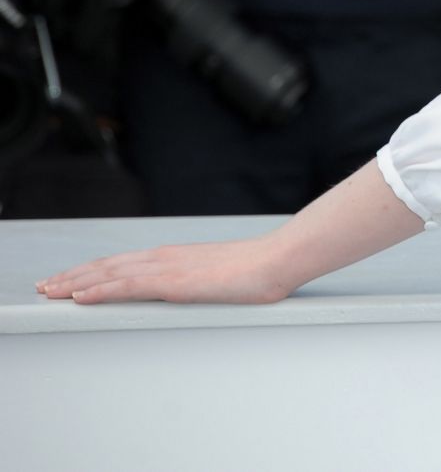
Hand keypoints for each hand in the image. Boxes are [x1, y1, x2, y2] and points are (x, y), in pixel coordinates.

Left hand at [37, 235, 299, 305]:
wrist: (280, 258)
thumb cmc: (260, 269)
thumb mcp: (222, 276)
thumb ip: (201, 282)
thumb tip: (195, 294)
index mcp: (176, 256)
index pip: (124, 263)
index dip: (93, 271)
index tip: (70, 280)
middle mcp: (166, 257)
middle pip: (109, 266)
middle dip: (74, 276)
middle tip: (47, 286)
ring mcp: (170, 268)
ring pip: (110, 274)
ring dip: (76, 283)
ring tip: (51, 291)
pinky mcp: (176, 283)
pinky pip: (128, 286)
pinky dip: (99, 290)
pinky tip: (80, 296)